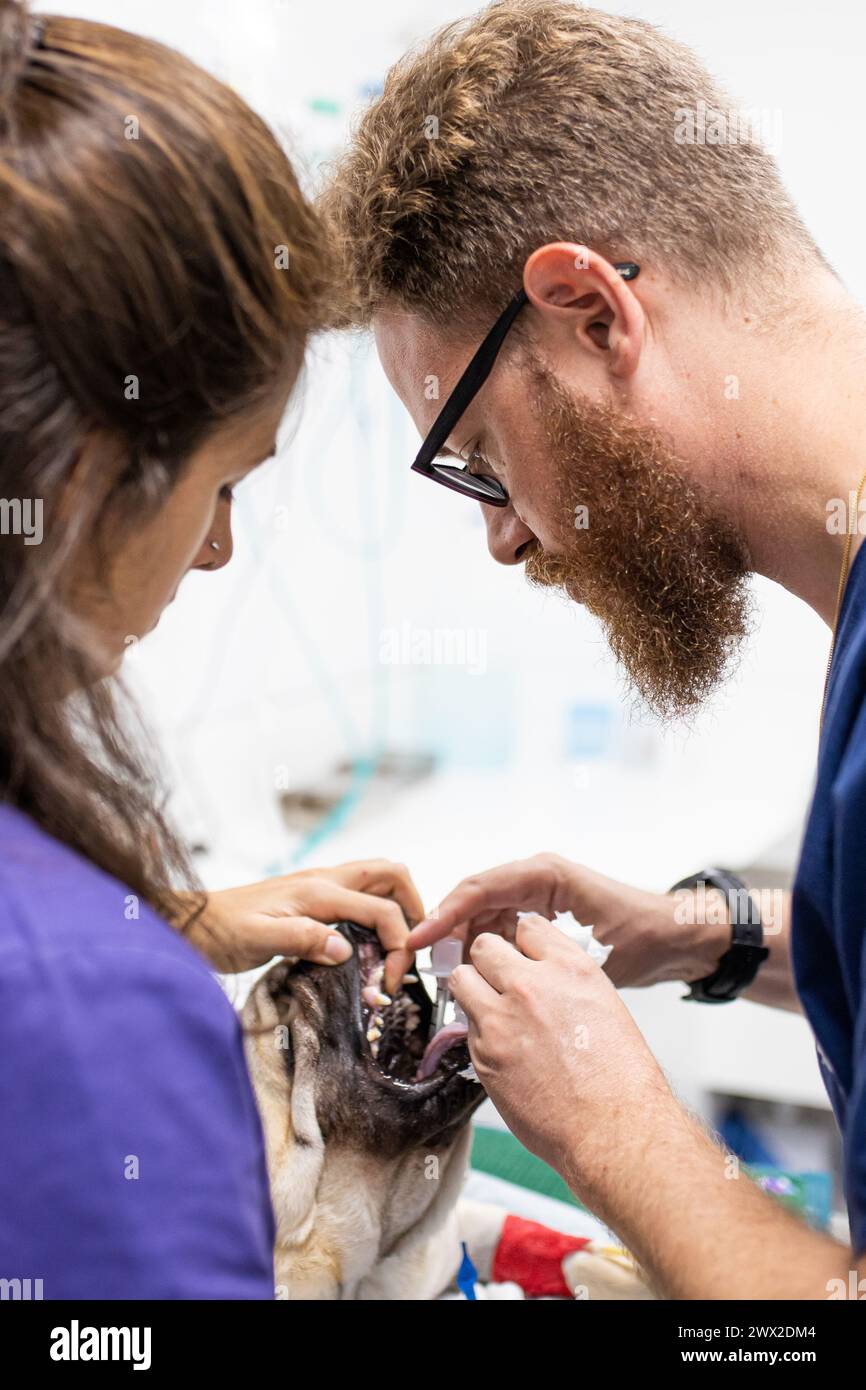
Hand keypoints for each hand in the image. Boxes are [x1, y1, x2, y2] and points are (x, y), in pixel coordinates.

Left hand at [178, 859, 421, 991]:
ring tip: (393, 951)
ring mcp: (320, 886)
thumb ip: (303, 940)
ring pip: (378, 883)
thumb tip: (345, 951)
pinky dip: (375, 917)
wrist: (192, 923)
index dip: (399, 946)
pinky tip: (365, 948)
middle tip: (408, 953)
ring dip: (396, 911)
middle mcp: (325, 881)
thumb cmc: (221, 932)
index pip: (382, 910)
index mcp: (319, 892)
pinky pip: (358, 897)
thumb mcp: (259, 939)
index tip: (389, 983)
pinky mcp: (312, 898)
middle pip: (391, 875)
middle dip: (412, 910)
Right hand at [408, 853, 727, 987]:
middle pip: (475, 899)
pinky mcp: (541, 914)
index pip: (481, 888)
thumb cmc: (646, 935)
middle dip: (447, 929)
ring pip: (484, 915)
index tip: (419, 939)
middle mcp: (536, 878)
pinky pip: (500, 927)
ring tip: (448, 976)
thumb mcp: (594, 945)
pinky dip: (486, 949)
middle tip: (425, 965)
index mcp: (545, 874)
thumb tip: (495, 965)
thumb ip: (545, 950)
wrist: (679, 939)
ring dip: (464, 942)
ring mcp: (538, 895)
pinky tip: (477, 976)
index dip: (445, 914)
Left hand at [449, 915, 672, 1200]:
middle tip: (498, 980)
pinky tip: (503, 1050)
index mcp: (570, 968)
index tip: (522, 954)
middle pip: (484, 946)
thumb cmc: (619, 1078)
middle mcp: (531, 985)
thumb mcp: (603, 1006)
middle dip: (489, 960)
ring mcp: (501, 1019)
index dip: (523, 942)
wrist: (612, 1130)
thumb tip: (540, 975)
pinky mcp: (483, 1053)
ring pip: (462, 979)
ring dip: (473, 990)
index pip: (527, 927)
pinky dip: (478, 1033)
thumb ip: (565, 982)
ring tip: (491, 1010)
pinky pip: (466, 1027)